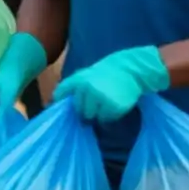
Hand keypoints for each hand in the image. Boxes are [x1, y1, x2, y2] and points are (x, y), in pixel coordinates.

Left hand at [53, 46, 169, 123]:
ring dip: (97, 114)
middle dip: (84, 110)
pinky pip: (105, 119)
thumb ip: (75, 87)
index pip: (61, 92)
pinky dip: (108, 116)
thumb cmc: (106, 74)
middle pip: (78, 110)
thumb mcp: (88, 75)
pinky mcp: (111, 107)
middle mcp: (86, 88)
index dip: (58, 102)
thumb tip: (59, 103)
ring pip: (91, 117)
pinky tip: (114, 105)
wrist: (130, 70)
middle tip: (95, 103)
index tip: (58, 109)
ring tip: (105, 103)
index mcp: (78, 79)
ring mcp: (99, 98)